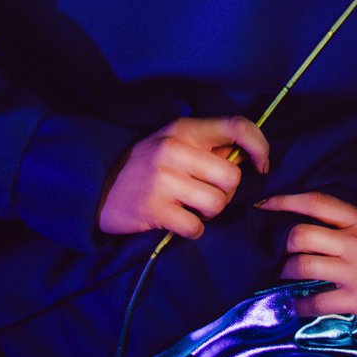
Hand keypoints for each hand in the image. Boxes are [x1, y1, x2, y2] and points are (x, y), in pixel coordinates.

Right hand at [98, 116, 268, 237]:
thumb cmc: (144, 167)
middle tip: (208, 194)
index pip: (237, 126)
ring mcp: (163, 179)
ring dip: (209, 214)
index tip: (261, 166)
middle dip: (227, 192)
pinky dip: (192, 230)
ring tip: (190, 208)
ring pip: (217, 204)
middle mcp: (174, 149)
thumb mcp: (172, 144)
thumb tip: (246, 158)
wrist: (95, 189)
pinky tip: (177, 221)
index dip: (259, 146)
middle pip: (231, 176)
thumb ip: (206, 148)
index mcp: (183, 129)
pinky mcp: (154, 209)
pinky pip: (196, 227)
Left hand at [256, 191, 356, 326]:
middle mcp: (351, 241)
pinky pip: (317, 301)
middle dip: (281, 244)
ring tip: (282, 277)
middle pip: (300, 235)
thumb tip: (328, 224)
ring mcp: (352, 271)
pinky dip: (300, 305)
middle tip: (277, 252)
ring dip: (285, 272)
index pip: (314, 202)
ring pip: (302, 266)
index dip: (284, 200)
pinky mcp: (356, 299)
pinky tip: (296, 307)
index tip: (263, 204)